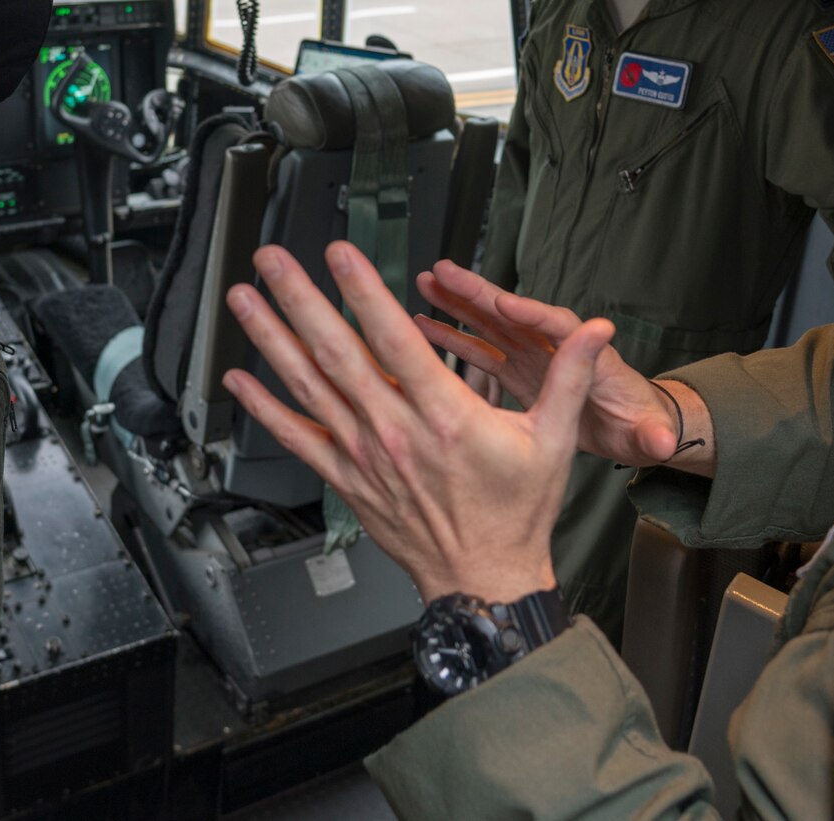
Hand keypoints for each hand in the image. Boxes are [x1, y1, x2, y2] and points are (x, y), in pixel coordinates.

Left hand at [222, 241, 610, 602]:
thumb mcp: (555, 441)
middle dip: (301, 300)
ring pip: (309, 388)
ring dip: (272, 339)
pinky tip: (240, 380)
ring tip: (244, 300)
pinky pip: (298, 439)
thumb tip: (593, 333)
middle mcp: (396, 432)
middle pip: (338, 354)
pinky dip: (265, 408)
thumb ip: (569, 379)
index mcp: (446, 416)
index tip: (341, 254)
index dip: (363, 292)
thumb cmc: (515, 513)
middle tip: (272, 260)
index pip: (395, 340)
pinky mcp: (348, 480)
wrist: (484, 580)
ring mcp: (366, 457)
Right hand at [416, 260, 681, 468]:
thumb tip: (664, 441)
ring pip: (492, 324)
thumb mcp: (647, 434)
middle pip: (515, 312)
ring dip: (459, 305)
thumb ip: (652, 435)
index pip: (560, 328)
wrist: (628, 427)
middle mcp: (556, 349)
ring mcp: (533, 358)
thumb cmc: (638, 425)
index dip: (532, 315)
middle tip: (446, 271)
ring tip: (426, 285)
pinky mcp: (517, 373)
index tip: (504, 302)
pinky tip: (425, 328)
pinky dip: (454, 339)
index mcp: (587, 357)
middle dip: (480, 291)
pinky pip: (480, 351)